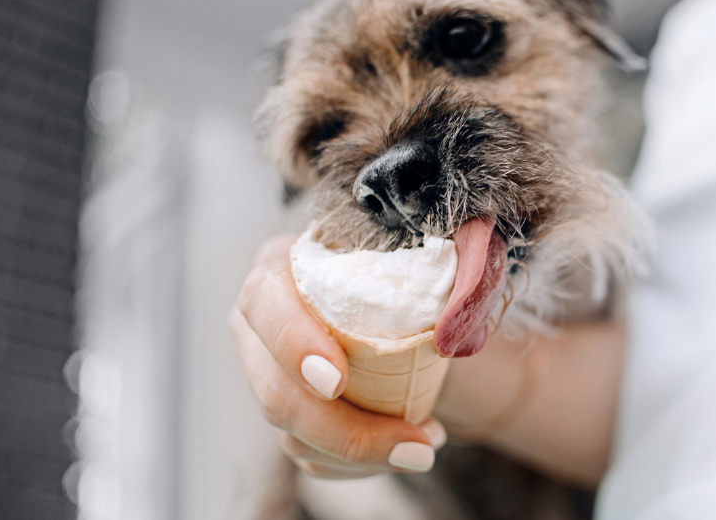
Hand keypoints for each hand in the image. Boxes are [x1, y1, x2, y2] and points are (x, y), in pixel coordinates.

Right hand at [229, 234, 445, 478]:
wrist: (402, 300)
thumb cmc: (405, 268)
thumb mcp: (418, 254)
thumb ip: (439, 272)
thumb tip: (455, 328)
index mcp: (280, 268)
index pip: (264, 302)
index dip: (293, 344)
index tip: (336, 381)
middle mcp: (261, 326)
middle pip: (277, 394)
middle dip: (346, 431)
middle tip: (414, 446)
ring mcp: (268, 376)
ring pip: (296, 436)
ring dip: (365, 454)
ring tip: (425, 446)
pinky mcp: (288, 417)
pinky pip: (314, 457)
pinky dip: (364, 462)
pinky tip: (406, 448)